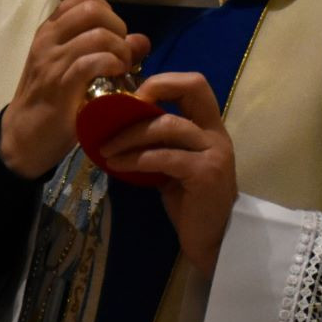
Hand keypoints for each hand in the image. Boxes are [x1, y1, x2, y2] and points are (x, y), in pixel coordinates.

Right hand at [0, 0, 149, 178]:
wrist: (23, 138)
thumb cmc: (52, 102)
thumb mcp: (76, 70)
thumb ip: (107, 50)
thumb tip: (142, 40)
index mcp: (50, 31)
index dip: (108, 11)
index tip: (114, 35)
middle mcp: (48, 39)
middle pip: (92, 9)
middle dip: (117, 28)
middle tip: (121, 53)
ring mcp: (52, 61)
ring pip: (97, 35)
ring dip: (119, 50)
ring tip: (121, 68)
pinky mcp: (60, 85)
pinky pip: (92, 62)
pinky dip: (112, 64)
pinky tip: (115, 76)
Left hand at [99, 72, 236, 275]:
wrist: (210, 241)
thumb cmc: (189, 202)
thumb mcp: (174, 164)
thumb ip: (159, 142)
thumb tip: (116, 124)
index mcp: (210, 126)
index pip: (194, 84)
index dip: (163, 80)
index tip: (131, 96)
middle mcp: (216, 133)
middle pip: (193, 87)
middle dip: (153, 89)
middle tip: (117, 106)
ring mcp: (214, 152)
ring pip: (168, 125)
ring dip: (130, 133)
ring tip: (105, 147)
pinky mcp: (205, 174)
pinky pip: (164, 157)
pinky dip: (135, 158)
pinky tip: (116, 165)